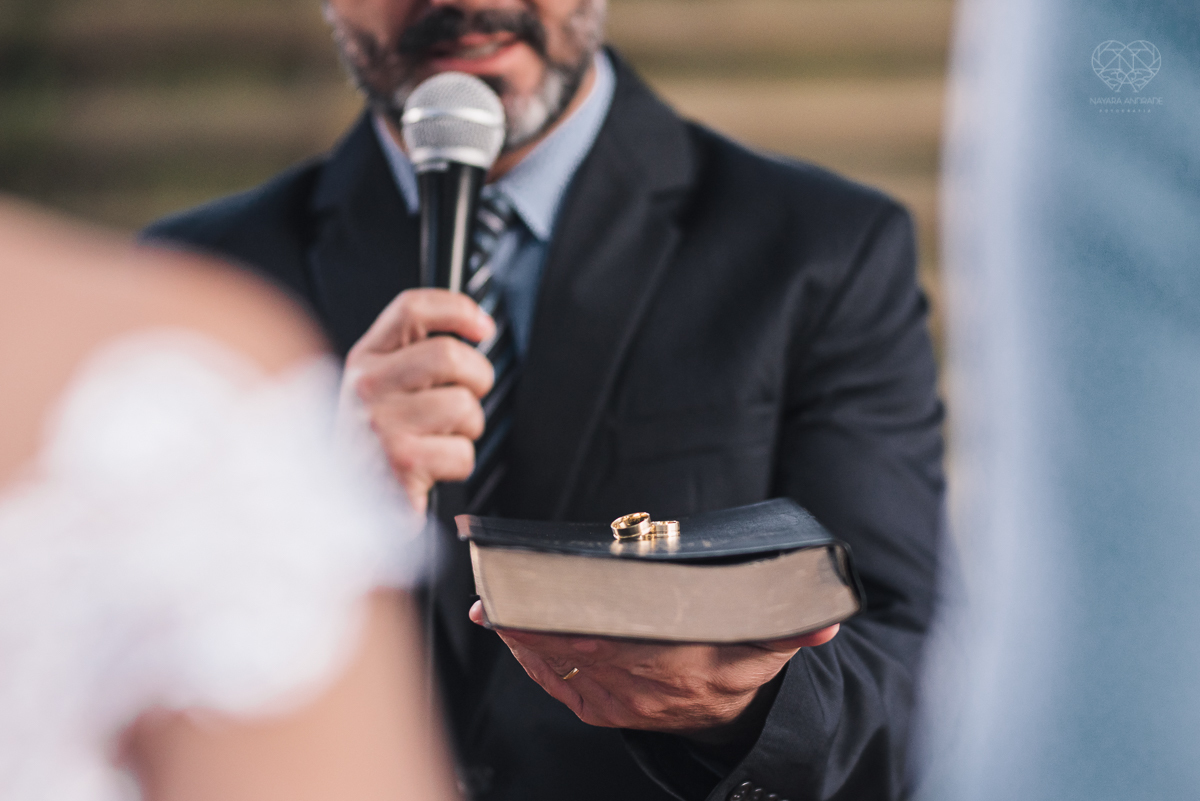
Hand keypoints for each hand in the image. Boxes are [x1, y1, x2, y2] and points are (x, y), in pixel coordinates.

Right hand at [343, 289, 495, 514]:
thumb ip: (413, 355)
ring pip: (463, 405)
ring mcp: (381, 423)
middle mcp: (367, 385)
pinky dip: (458, 464)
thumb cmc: (374, 445)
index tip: (482, 326)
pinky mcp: (400, 462)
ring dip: (468, 428)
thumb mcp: (380, 388)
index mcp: (365, 359)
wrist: (341, 507)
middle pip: (448, 354)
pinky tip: (432, 467)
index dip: (456, 309)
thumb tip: (475, 327)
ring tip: (441, 438)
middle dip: (476, 378)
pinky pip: (462, 452)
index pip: (411, 308)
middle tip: (466, 397)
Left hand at [469, 601, 838, 740]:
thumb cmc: (739, 665)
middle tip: (500, 584)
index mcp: (681, 663)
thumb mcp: (770, 643)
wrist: (730, 721)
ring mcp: (619, 701)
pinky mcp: (602, 709)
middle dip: (535, 615)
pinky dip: (529, 658)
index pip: (620, 638)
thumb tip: (828, 618)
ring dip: (522, 634)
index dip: (577, 616)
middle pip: (579, 644)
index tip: (546, 591)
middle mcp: (644, 686)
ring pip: (561, 664)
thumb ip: (794, 627)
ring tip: (493, 602)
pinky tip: (509, 633)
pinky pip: (558, 684)